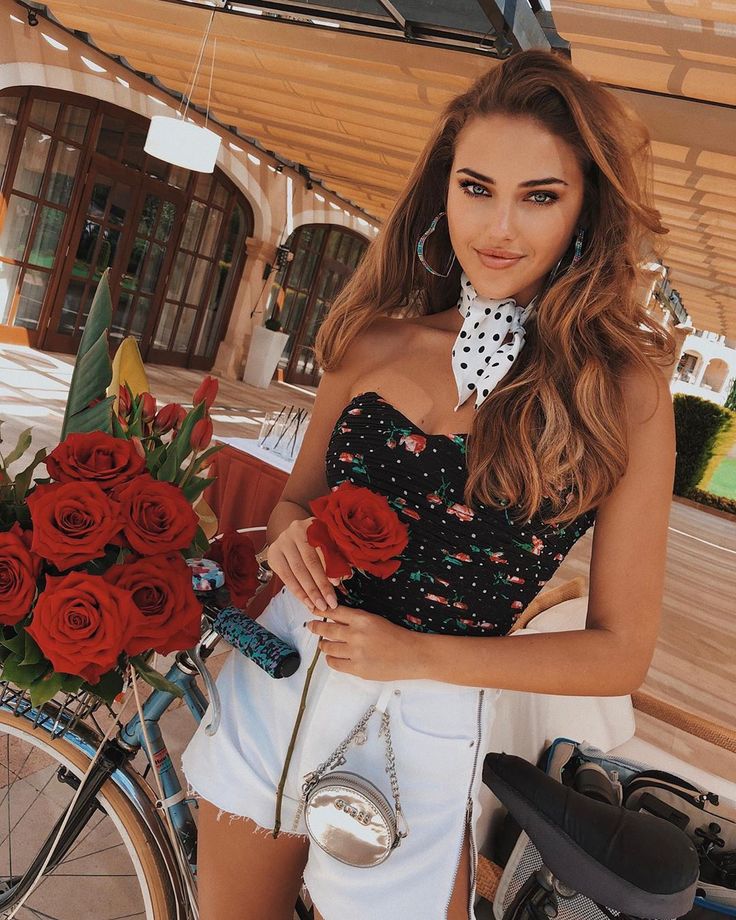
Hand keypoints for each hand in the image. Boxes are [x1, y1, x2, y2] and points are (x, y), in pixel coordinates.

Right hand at [267, 517, 337, 611]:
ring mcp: (282, 542)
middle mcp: (295, 531)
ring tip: (319, 606)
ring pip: (297, 571)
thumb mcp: (326, 542)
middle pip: (309, 562)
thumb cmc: (315, 541)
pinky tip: (306, 602)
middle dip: (320, 585)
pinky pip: (286, 577)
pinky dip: (297, 592)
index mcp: (313, 525)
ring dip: (309, 592)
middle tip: (329, 603)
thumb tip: (342, 577)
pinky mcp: (273, 555)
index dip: (330, 568)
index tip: (337, 584)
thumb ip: (335, 556)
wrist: (292, 534)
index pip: (322, 549)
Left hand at [306, 605, 421, 680]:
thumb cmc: (396, 636)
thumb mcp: (375, 620)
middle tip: (311, 626)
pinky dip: (331, 659)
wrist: (411, 655)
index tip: (314, 611)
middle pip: (327, 630)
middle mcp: (356, 634)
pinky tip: (332, 657)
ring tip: (323, 644)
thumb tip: (336, 621)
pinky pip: (335, 664)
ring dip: (323, 645)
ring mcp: (355, 653)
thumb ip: (356, 621)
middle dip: (316, 627)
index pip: (335, 612)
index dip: (322, 612)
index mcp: (362, 619)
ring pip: (328, 647)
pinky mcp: (357, 669)